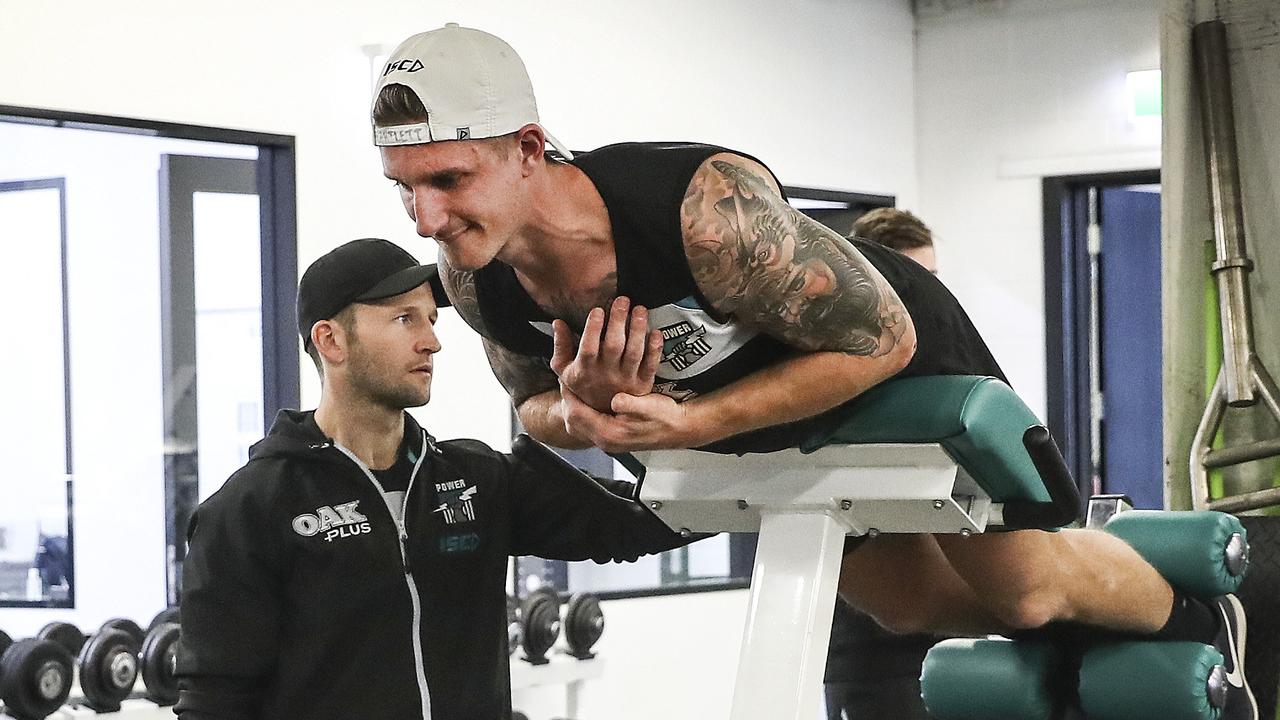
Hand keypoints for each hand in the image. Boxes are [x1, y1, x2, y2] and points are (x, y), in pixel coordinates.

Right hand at [550, 296, 662, 412]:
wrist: (601, 413)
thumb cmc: (583, 385)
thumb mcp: (564, 369)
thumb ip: (560, 346)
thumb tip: (557, 322)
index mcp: (585, 369)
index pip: (589, 347)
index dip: (593, 328)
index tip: (598, 310)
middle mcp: (606, 374)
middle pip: (614, 345)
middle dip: (618, 321)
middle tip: (623, 300)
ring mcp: (626, 379)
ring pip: (634, 352)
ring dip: (638, 330)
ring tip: (639, 310)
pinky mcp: (643, 383)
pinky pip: (651, 365)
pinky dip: (655, 349)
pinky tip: (656, 332)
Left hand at [560, 385, 704, 451]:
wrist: (680, 428)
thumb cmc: (666, 419)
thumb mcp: (648, 408)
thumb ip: (629, 405)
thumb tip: (615, 400)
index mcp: (611, 434)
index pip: (577, 414)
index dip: (569, 394)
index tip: (566, 378)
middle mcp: (607, 440)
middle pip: (573, 421)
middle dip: (568, 400)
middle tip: (566, 382)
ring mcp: (610, 439)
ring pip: (581, 423)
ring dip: (576, 405)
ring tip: (574, 388)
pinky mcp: (615, 435)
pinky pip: (591, 423)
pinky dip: (586, 410)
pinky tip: (589, 399)